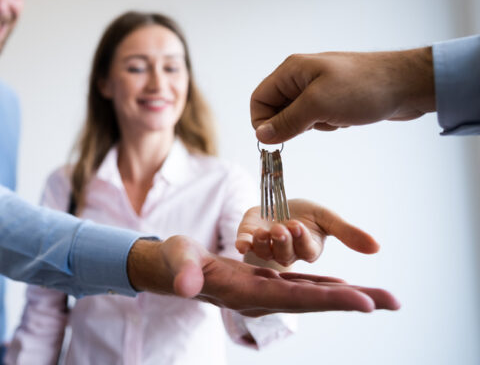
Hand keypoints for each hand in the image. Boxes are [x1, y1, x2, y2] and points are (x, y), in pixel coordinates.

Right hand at [127, 235, 398, 315]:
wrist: (169, 270)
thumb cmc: (171, 262)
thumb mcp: (174, 261)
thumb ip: (180, 272)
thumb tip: (184, 285)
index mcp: (245, 293)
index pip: (294, 297)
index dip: (329, 298)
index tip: (364, 301)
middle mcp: (262, 298)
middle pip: (315, 300)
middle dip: (353, 301)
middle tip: (394, 301)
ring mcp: (266, 292)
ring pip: (314, 294)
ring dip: (348, 296)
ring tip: (383, 298)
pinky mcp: (265, 282)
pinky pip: (303, 286)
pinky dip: (327, 286)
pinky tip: (347, 286)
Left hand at [235, 199, 379, 265]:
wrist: (278, 203)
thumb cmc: (305, 214)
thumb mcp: (327, 218)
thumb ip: (348, 233)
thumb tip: (378, 248)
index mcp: (308, 249)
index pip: (307, 250)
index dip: (302, 240)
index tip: (298, 226)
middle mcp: (287, 253)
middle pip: (285, 253)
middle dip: (283, 241)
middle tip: (281, 228)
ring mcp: (266, 247)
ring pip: (265, 250)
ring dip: (264, 242)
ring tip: (264, 232)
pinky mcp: (248, 237)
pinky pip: (245, 244)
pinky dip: (242, 244)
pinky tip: (241, 244)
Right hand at [250, 48, 434, 143]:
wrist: (408, 85)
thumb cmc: (364, 88)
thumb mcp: (319, 106)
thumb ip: (286, 122)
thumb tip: (261, 136)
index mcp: (291, 71)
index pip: (259, 99)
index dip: (262, 122)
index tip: (278, 138)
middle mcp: (300, 77)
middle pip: (276, 109)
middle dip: (292, 124)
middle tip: (315, 124)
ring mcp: (318, 87)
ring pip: (298, 116)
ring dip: (313, 125)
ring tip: (336, 117)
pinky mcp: (334, 98)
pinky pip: (317, 117)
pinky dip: (328, 124)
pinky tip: (346, 118)